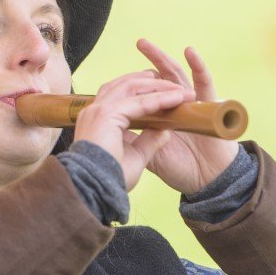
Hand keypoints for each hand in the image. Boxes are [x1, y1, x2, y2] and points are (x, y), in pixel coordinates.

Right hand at [71, 70, 192, 191]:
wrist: (96, 191)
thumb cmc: (111, 179)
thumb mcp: (136, 156)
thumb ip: (148, 140)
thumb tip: (165, 130)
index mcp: (98, 120)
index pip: (121, 95)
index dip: (145, 93)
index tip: (166, 93)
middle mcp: (95, 110)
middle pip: (126, 84)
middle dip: (153, 83)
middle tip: (176, 86)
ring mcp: (98, 110)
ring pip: (132, 87)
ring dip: (158, 87)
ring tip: (180, 90)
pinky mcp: (106, 115)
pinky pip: (139, 102)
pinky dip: (159, 99)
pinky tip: (176, 99)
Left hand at [136, 39, 238, 194]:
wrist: (209, 182)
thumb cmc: (182, 170)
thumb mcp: (149, 157)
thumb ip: (135, 141)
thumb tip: (114, 127)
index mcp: (161, 117)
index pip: (143, 97)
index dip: (132, 88)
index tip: (121, 76)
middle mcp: (176, 107)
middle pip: (158, 80)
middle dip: (148, 62)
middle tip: (140, 42)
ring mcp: (192, 106)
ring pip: (177, 75)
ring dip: (163, 57)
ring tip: (150, 42)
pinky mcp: (210, 108)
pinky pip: (205, 84)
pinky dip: (199, 68)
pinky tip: (189, 52)